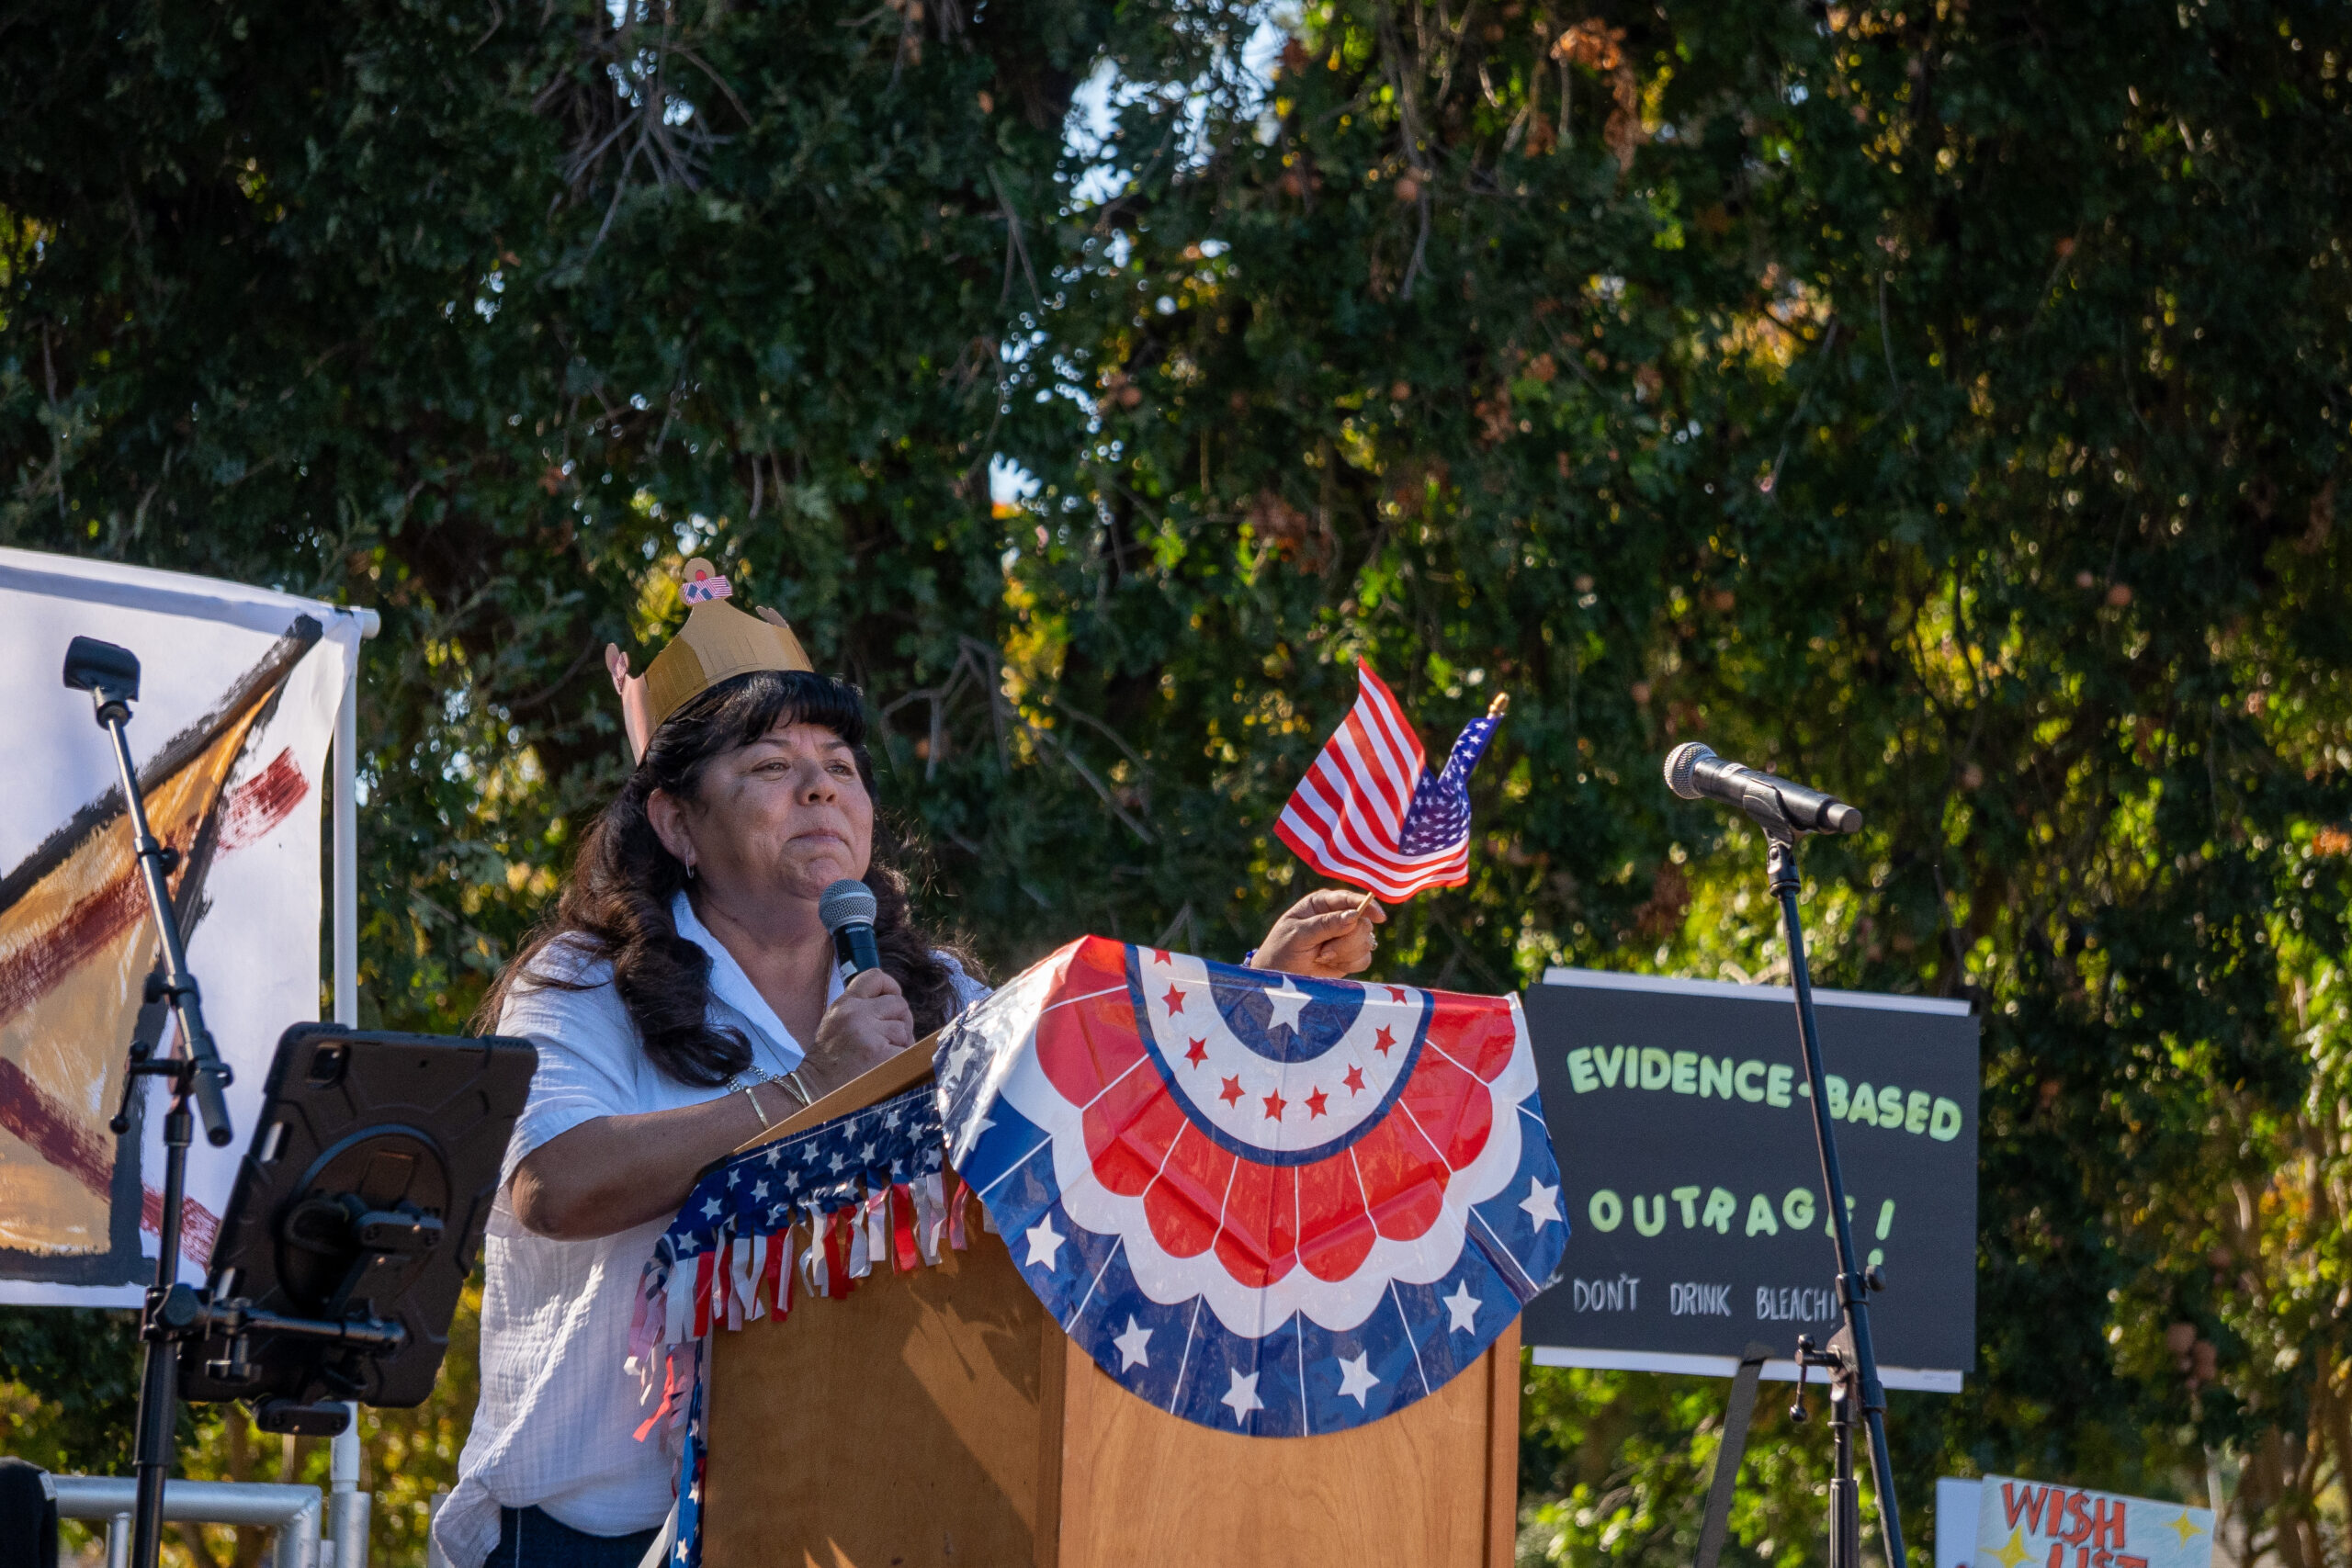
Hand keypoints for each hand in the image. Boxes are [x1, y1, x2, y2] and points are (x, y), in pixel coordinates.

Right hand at [806, 967, 914, 1095]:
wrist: (814, 1095)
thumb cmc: (829, 1064)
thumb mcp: (836, 1024)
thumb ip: (861, 1010)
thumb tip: (895, 1004)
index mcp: (844, 1005)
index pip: (875, 977)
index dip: (891, 987)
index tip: (893, 999)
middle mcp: (856, 1014)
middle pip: (899, 1003)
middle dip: (900, 1021)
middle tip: (887, 1040)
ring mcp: (870, 1035)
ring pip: (904, 1028)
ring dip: (901, 1043)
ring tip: (881, 1058)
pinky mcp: (883, 1056)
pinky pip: (908, 1049)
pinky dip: (902, 1059)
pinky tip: (886, 1068)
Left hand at [1249, 889, 1385, 978]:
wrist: (1278, 978)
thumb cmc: (1282, 950)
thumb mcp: (1298, 935)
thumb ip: (1325, 925)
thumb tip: (1354, 916)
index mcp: (1321, 903)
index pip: (1348, 898)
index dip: (1366, 905)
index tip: (1378, 917)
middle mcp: (1336, 916)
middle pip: (1362, 923)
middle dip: (1347, 941)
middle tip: (1325, 952)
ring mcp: (1345, 936)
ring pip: (1366, 942)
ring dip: (1346, 954)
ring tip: (1323, 958)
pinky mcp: (1350, 956)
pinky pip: (1365, 958)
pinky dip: (1350, 964)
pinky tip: (1331, 965)